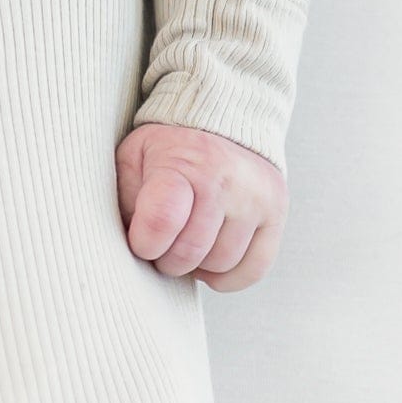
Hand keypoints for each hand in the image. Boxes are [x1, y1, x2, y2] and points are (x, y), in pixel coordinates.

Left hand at [114, 123, 285, 292]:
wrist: (220, 125)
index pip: (162, 222)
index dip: (144, 244)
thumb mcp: (133, 160)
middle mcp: (226, 179)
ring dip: (197, 266)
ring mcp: (256, 198)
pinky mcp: (276, 214)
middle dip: (166, 259)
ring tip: (188, 242)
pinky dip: (227, 277)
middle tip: (162, 244)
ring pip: (220, 265)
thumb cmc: (167, 152)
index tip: (142, 240)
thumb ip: (126, 200)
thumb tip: (132, 244)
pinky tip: (211, 259)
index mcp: (183, 162)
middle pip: (189, 253)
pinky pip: (253, 270)